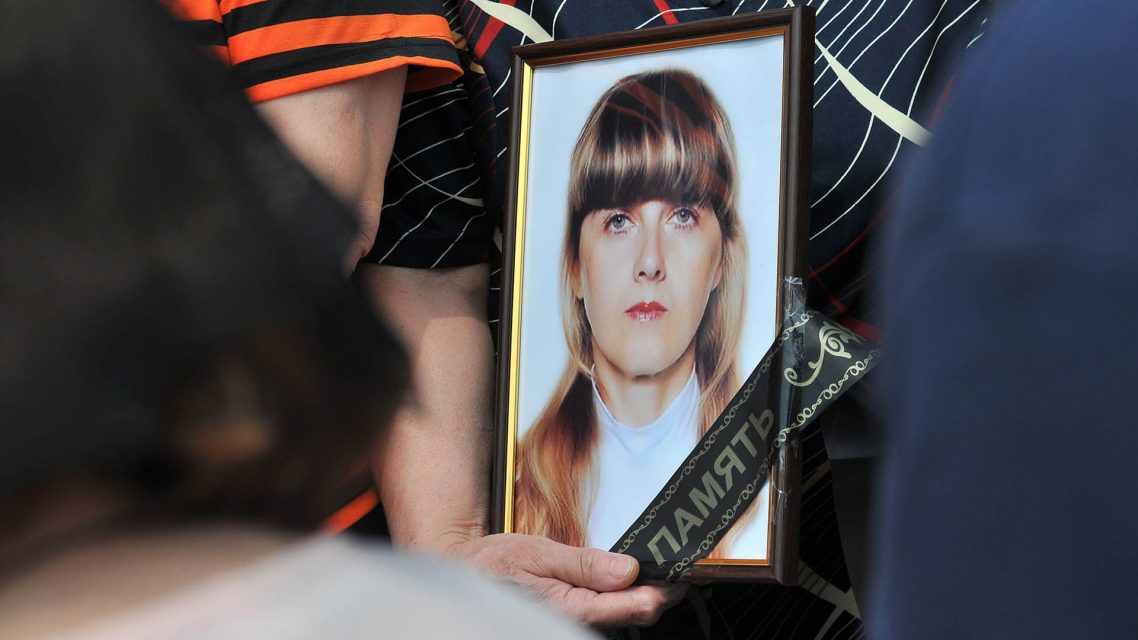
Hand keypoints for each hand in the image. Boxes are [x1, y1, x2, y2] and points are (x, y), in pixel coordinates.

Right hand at [448, 533, 687, 627]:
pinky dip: (621, 595)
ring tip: (661, 572)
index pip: (629, 607)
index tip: (681, 575)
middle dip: (657, 592)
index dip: (660, 591)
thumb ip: (583, 564)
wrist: (462, 578)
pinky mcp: (571, 618)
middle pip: (632, 614)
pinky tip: (629, 581)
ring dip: (641, 594)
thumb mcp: (535, 553)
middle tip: (680, 570)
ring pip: (621, 614)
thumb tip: (627, 570)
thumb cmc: (493, 565)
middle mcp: (574, 622)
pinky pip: (605, 611)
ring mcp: (573, 622)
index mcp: (568, 608)